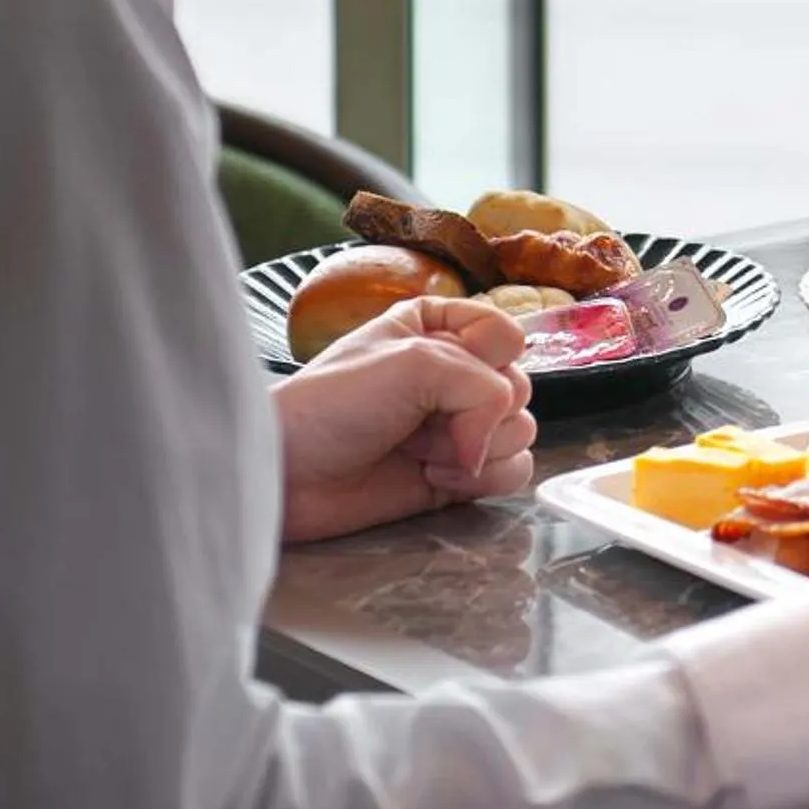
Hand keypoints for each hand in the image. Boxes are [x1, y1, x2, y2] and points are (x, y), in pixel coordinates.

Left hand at [272, 298, 536, 543]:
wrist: (285, 475)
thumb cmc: (335, 403)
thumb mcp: (415, 364)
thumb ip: (483, 388)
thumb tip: (491, 445)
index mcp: (439, 327)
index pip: (508, 335)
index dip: (486, 359)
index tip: (443, 372)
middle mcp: (453, 374)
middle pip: (521, 386)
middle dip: (478, 412)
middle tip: (423, 421)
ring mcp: (457, 426)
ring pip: (522, 431)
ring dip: (476, 448)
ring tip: (422, 453)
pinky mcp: (458, 474)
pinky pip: (513, 472)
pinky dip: (483, 480)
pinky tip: (436, 478)